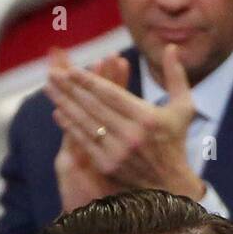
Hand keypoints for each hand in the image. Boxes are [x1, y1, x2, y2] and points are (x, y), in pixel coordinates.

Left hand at [46, 42, 202, 199]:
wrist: (170, 185)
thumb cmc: (175, 143)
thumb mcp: (183, 108)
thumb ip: (176, 76)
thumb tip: (171, 48)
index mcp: (146, 118)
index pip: (111, 94)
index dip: (89, 81)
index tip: (71, 69)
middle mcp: (130, 134)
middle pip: (93, 106)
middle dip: (70, 88)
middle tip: (52, 73)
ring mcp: (117, 152)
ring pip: (85, 122)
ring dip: (65, 104)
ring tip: (49, 89)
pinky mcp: (108, 166)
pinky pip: (85, 142)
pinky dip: (70, 127)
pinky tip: (59, 113)